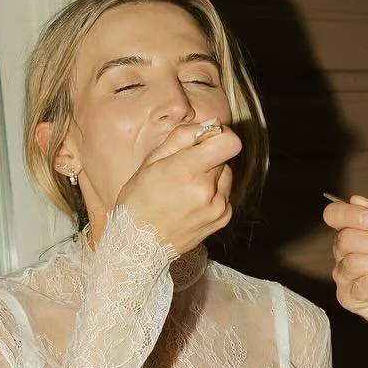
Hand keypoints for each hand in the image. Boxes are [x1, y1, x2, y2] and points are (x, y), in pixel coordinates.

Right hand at [116, 120, 241, 252]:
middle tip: (183, 169)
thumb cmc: (139, 200)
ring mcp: (217, 207)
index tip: (207, 139)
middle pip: (224, 157)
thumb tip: (211, 124)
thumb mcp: (152, 160)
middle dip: (208, 158)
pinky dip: (214, 193)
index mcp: (187, 170)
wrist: (139, 243)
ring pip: (226, 175)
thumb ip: (183, 137)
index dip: (220, 136)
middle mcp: (207, 190)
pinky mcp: (222, 219)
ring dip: (211, 176)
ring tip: (186, 188)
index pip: (228, 142)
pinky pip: (226, 194)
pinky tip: (192, 201)